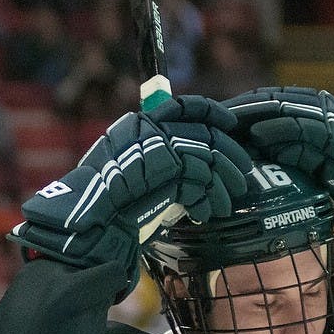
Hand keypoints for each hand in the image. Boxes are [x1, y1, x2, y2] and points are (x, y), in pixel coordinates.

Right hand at [10, 96, 252, 292]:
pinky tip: (204, 214)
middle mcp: (146, 130)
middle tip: (243, 177)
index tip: (231, 126)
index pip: (185, 107)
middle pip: (203, 132)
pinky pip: (197, 179)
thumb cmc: (113, 209)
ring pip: (205, 156)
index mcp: (140, 125)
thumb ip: (169, 164)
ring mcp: (152, 147)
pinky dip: (205, 198)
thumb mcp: (143, 178)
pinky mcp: (160, 169)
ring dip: (222, 183)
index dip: (213, 114)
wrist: (90, 226)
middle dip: (229, 156)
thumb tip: (206, 162)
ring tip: (227, 203)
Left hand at [224, 86, 333, 272]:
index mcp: (320, 128)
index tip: (220, 122)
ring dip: (257, 112)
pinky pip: (308, 128)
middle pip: (277, 103)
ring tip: (228, 119)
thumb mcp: (321, 186)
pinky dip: (283, 129)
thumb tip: (257, 175)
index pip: (276, 109)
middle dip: (245, 108)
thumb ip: (299, 175)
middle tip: (215, 116)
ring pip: (289, 109)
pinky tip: (258, 133)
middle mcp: (328, 120)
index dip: (248, 112)